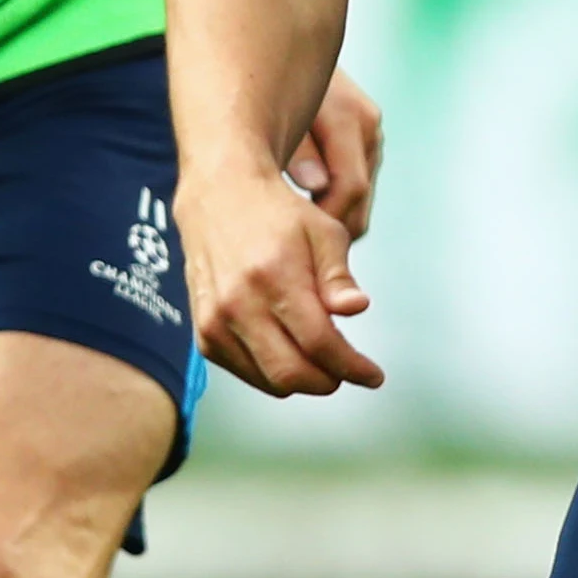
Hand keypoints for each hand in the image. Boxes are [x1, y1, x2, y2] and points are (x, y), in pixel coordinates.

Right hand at [177, 165, 383, 397]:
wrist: (220, 197)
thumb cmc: (277, 214)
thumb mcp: (323, 232)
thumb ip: (339, 277)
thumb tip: (357, 308)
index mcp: (275, 275)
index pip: (319, 343)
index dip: (352, 367)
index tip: (373, 375)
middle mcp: (240, 302)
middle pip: (292, 373)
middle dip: (329, 380)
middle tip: (347, 370)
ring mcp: (216, 321)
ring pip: (268, 380)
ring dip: (303, 380)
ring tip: (321, 359)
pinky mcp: (204, 332)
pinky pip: (245, 373)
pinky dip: (272, 372)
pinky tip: (288, 350)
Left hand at [282, 68, 383, 238]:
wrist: (274, 52)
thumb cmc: (264, 82)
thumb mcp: (273, 112)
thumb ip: (296, 149)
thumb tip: (315, 184)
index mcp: (350, 116)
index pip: (349, 188)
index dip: (322, 221)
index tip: (291, 243)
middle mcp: (368, 126)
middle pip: (358, 202)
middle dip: (326, 230)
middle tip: (287, 248)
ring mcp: (370, 136)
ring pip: (359, 203)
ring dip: (328, 219)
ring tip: (289, 230)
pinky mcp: (363, 144)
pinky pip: (354, 190)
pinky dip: (330, 205)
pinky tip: (299, 209)